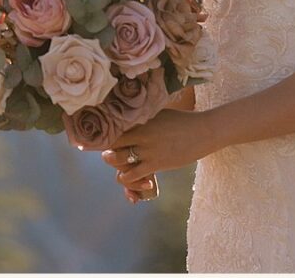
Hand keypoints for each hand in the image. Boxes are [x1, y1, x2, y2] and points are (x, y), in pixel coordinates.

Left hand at [101, 110, 215, 198]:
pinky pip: (134, 175)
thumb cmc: (182, 121)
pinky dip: (130, 181)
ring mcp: (147, 150)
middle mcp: (140, 134)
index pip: (112, 128)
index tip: (91, 141)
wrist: (203, 132)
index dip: (101, 136)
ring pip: (118, 162)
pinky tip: (135, 180)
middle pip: (111, 145)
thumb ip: (143, 117)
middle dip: (106, 151)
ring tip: (121, 166)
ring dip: (116, 166)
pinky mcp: (156, 164)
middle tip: (108, 154)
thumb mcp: (159, 114)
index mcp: (139, 120)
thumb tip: (128, 118)